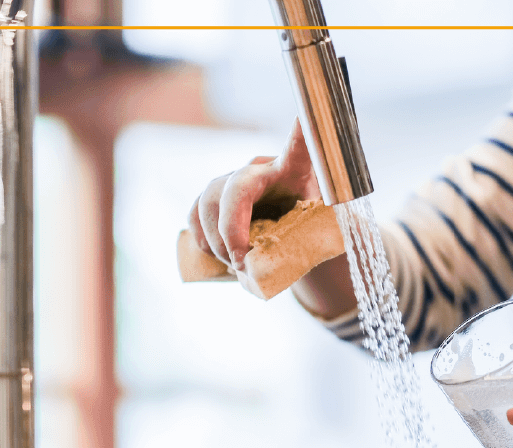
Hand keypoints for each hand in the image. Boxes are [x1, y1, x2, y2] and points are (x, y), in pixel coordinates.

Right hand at [185, 120, 319, 272]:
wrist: (290, 237)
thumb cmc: (308, 233)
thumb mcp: (318, 236)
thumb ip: (305, 246)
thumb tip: (273, 266)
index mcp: (294, 172)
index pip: (299, 149)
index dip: (300, 134)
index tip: (302, 116)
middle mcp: (260, 169)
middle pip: (236, 188)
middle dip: (232, 230)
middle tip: (241, 262)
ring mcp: (233, 181)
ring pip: (209, 201)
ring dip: (216, 240)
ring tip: (235, 265)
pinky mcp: (215, 197)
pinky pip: (195, 212)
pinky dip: (201, 237)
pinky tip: (216, 255)